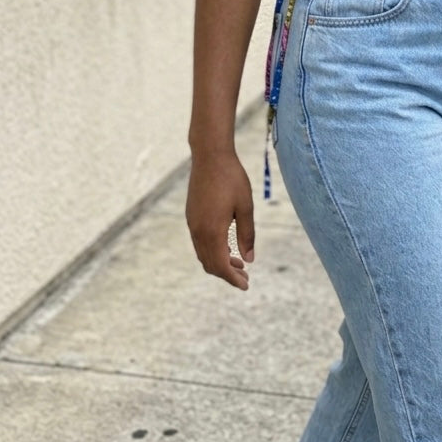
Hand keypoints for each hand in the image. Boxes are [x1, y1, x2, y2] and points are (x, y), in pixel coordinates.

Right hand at [185, 150, 254, 288]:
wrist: (210, 156)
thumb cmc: (232, 179)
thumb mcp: (246, 207)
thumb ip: (247, 235)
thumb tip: (249, 259)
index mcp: (213, 231)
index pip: (221, 266)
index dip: (233, 279)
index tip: (246, 285)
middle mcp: (198, 231)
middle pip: (210, 264)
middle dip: (227, 274)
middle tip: (245, 277)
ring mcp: (192, 224)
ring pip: (203, 254)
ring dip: (219, 263)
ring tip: (238, 263)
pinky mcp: (191, 216)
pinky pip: (199, 243)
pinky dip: (212, 251)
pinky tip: (226, 246)